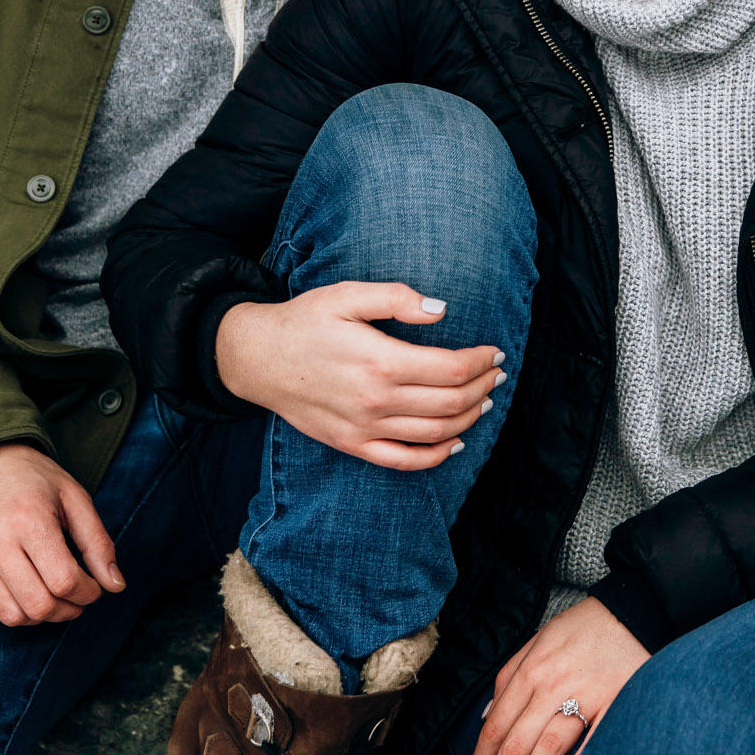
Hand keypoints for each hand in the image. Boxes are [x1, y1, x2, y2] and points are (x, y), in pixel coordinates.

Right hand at [0, 442, 123, 625]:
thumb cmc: (30, 478)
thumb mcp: (72, 497)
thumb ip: (97, 542)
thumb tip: (116, 586)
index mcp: (29, 519)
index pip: (65, 581)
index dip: (88, 593)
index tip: (93, 588)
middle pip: (39, 605)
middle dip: (67, 610)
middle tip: (75, 598)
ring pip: (11, 616)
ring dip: (39, 616)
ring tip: (50, 596)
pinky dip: (5, 614)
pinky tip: (19, 594)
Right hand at [216, 282, 505, 470]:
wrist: (257, 358)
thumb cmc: (304, 321)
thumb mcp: (346, 295)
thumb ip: (396, 298)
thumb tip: (441, 310)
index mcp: (380, 360)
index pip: (452, 368)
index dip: (481, 361)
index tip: (494, 351)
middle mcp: (376, 400)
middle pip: (451, 401)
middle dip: (483, 386)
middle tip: (497, 372)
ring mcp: (365, 428)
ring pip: (435, 432)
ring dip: (469, 417)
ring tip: (484, 399)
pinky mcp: (353, 444)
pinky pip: (404, 460)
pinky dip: (436, 456)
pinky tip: (455, 442)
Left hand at [471, 598, 647, 754]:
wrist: (633, 611)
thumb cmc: (585, 626)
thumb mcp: (540, 638)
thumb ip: (511, 674)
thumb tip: (487, 713)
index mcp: (531, 669)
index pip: (497, 722)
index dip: (482, 753)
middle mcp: (552, 685)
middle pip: (516, 740)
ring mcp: (583, 698)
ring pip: (547, 746)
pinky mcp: (612, 706)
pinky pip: (590, 741)